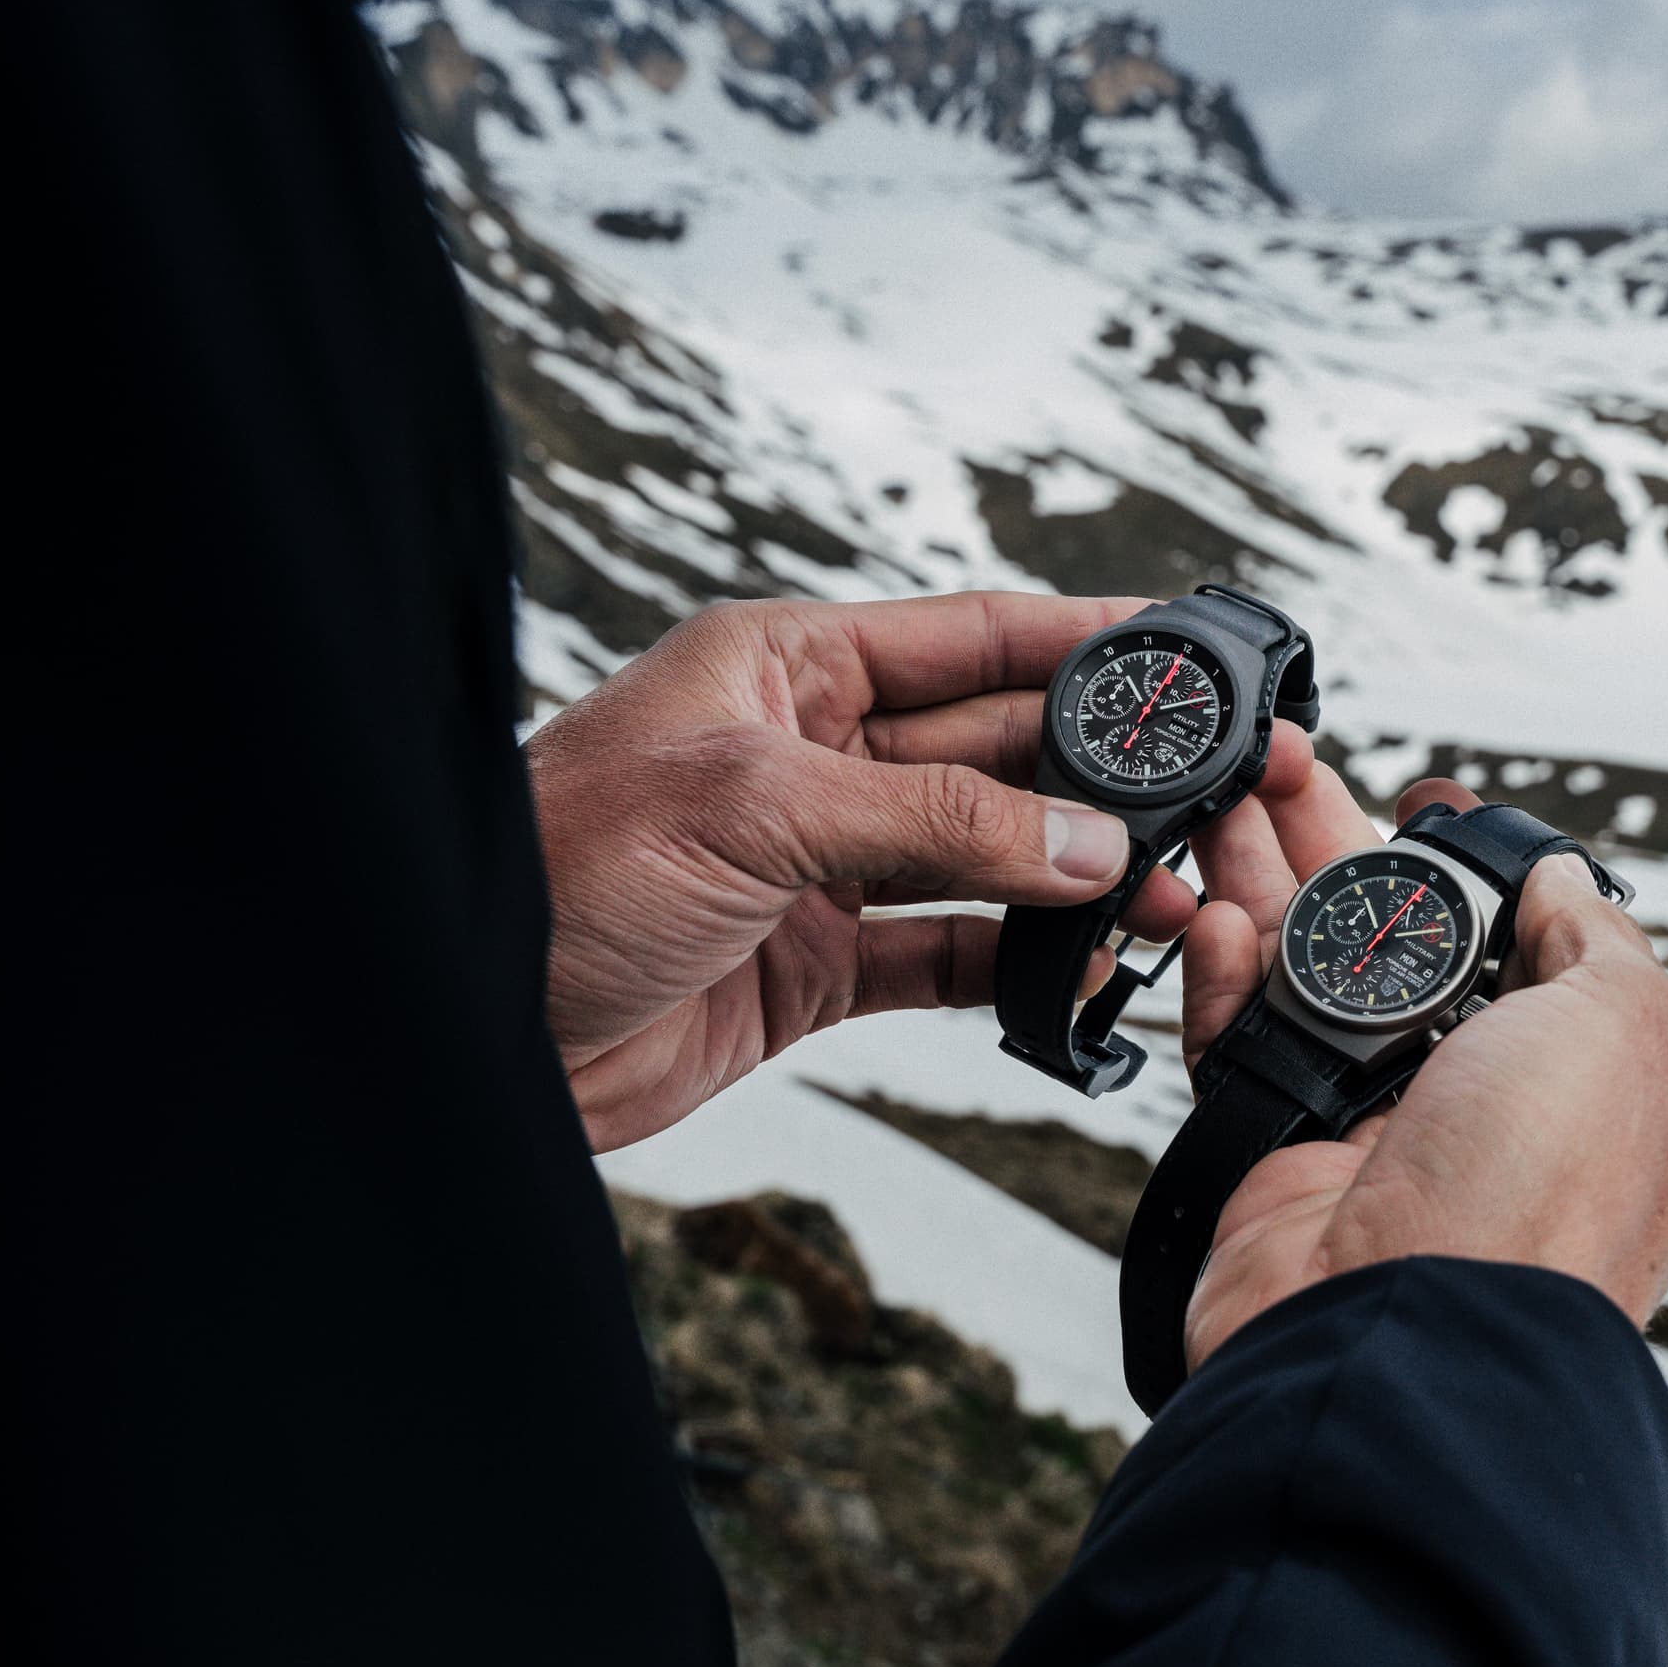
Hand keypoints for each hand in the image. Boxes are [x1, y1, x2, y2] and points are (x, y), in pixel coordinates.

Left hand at [526, 593, 1225, 1151]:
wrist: (465, 1029)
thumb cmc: (562, 869)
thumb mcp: (758, 810)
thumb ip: (935, 822)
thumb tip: (1084, 846)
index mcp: (786, 668)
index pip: (966, 637)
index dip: (1077, 642)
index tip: (1178, 650)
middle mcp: (813, 756)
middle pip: (993, 749)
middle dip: (1097, 776)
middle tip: (1202, 795)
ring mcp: (819, 864)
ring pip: (983, 858)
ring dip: (1074, 880)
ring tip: (1171, 897)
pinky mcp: (814, 965)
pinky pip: (945, 954)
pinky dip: (1017, 966)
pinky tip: (1085, 971)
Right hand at [1178, 765, 1667, 1370]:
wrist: (1400, 1334)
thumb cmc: (1541, 1197)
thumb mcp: (1632, 1025)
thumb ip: (1595, 935)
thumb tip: (1554, 879)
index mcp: (1597, 1081)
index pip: (1535, 942)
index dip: (1478, 866)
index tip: (1427, 802)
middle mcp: (1490, 1105)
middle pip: (1406, 942)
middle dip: (1345, 848)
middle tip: (1288, 768)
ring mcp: (1382, 1130)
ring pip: (1312, 976)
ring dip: (1268, 884)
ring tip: (1226, 799)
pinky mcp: (1283, 1155)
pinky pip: (1243, 1043)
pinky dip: (1223, 975)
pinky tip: (1210, 915)